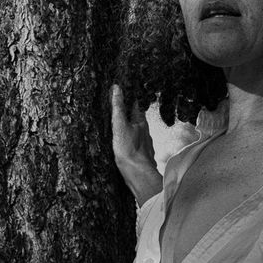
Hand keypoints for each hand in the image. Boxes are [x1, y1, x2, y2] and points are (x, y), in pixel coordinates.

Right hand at [110, 84, 160, 204]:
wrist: (138, 174)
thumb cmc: (129, 150)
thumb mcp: (119, 125)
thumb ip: (118, 108)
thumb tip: (117, 88)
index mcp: (141, 122)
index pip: (136, 105)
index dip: (131, 99)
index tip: (126, 93)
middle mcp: (146, 132)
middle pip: (139, 120)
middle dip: (132, 115)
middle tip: (125, 109)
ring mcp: (146, 145)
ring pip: (139, 134)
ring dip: (133, 130)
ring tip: (126, 128)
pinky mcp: (143, 156)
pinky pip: (138, 146)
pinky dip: (133, 143)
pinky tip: (129, 147)